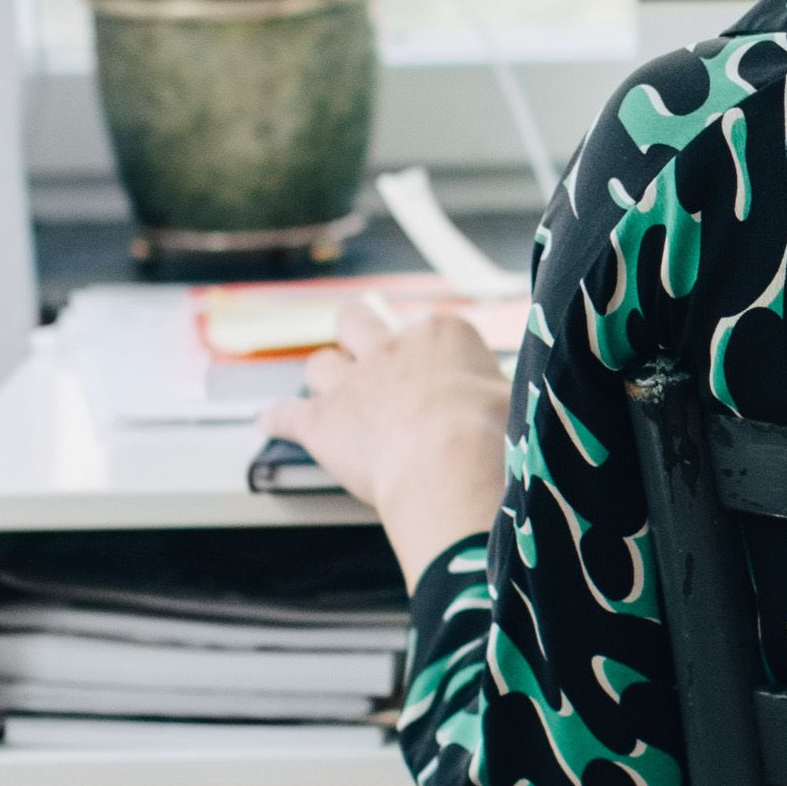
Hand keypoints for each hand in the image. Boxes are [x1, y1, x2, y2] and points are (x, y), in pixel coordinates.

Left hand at [281, 300, 512, 584]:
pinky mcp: (321, 422)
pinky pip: (283, 413)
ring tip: (331, 394)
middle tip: (364, 352)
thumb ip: (499, 391)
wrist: (453, 465)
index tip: (439, 376)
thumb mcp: (516, 400)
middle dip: (355, 333)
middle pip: (356, 319)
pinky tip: (270, 422)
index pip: (428, 328)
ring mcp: (352, 383)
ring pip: (319, 362)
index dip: (429, 353)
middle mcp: (391, 348)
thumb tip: (516, 400)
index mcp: (442, 334)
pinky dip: (276, 418)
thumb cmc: (495, 436)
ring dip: (324, 378)